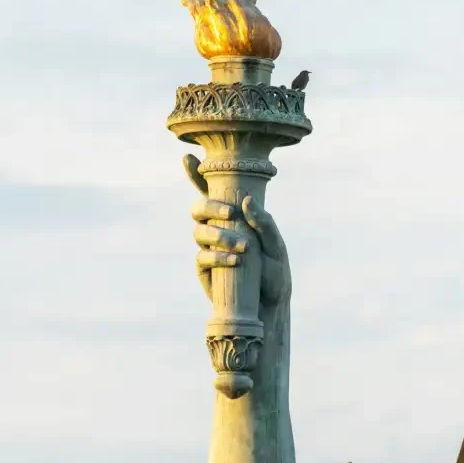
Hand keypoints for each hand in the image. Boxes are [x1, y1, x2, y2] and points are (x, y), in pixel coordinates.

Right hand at [186, 153, 290, 308]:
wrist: (269, 305)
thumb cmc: (274, 271)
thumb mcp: (276, 246)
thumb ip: (264, 224)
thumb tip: (247, 202)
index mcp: (232, 216)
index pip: (210, 191)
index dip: (195, 174)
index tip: (187, 157)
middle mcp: (216, 229)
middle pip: (198, 209)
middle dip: (210, 207)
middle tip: (231, 213)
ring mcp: (208, 249)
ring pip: (199, 232)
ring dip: (219, 236)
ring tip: (242, 248)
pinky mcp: (205, 270)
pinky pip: (203, 257)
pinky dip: (217, 257)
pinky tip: (234, 261)